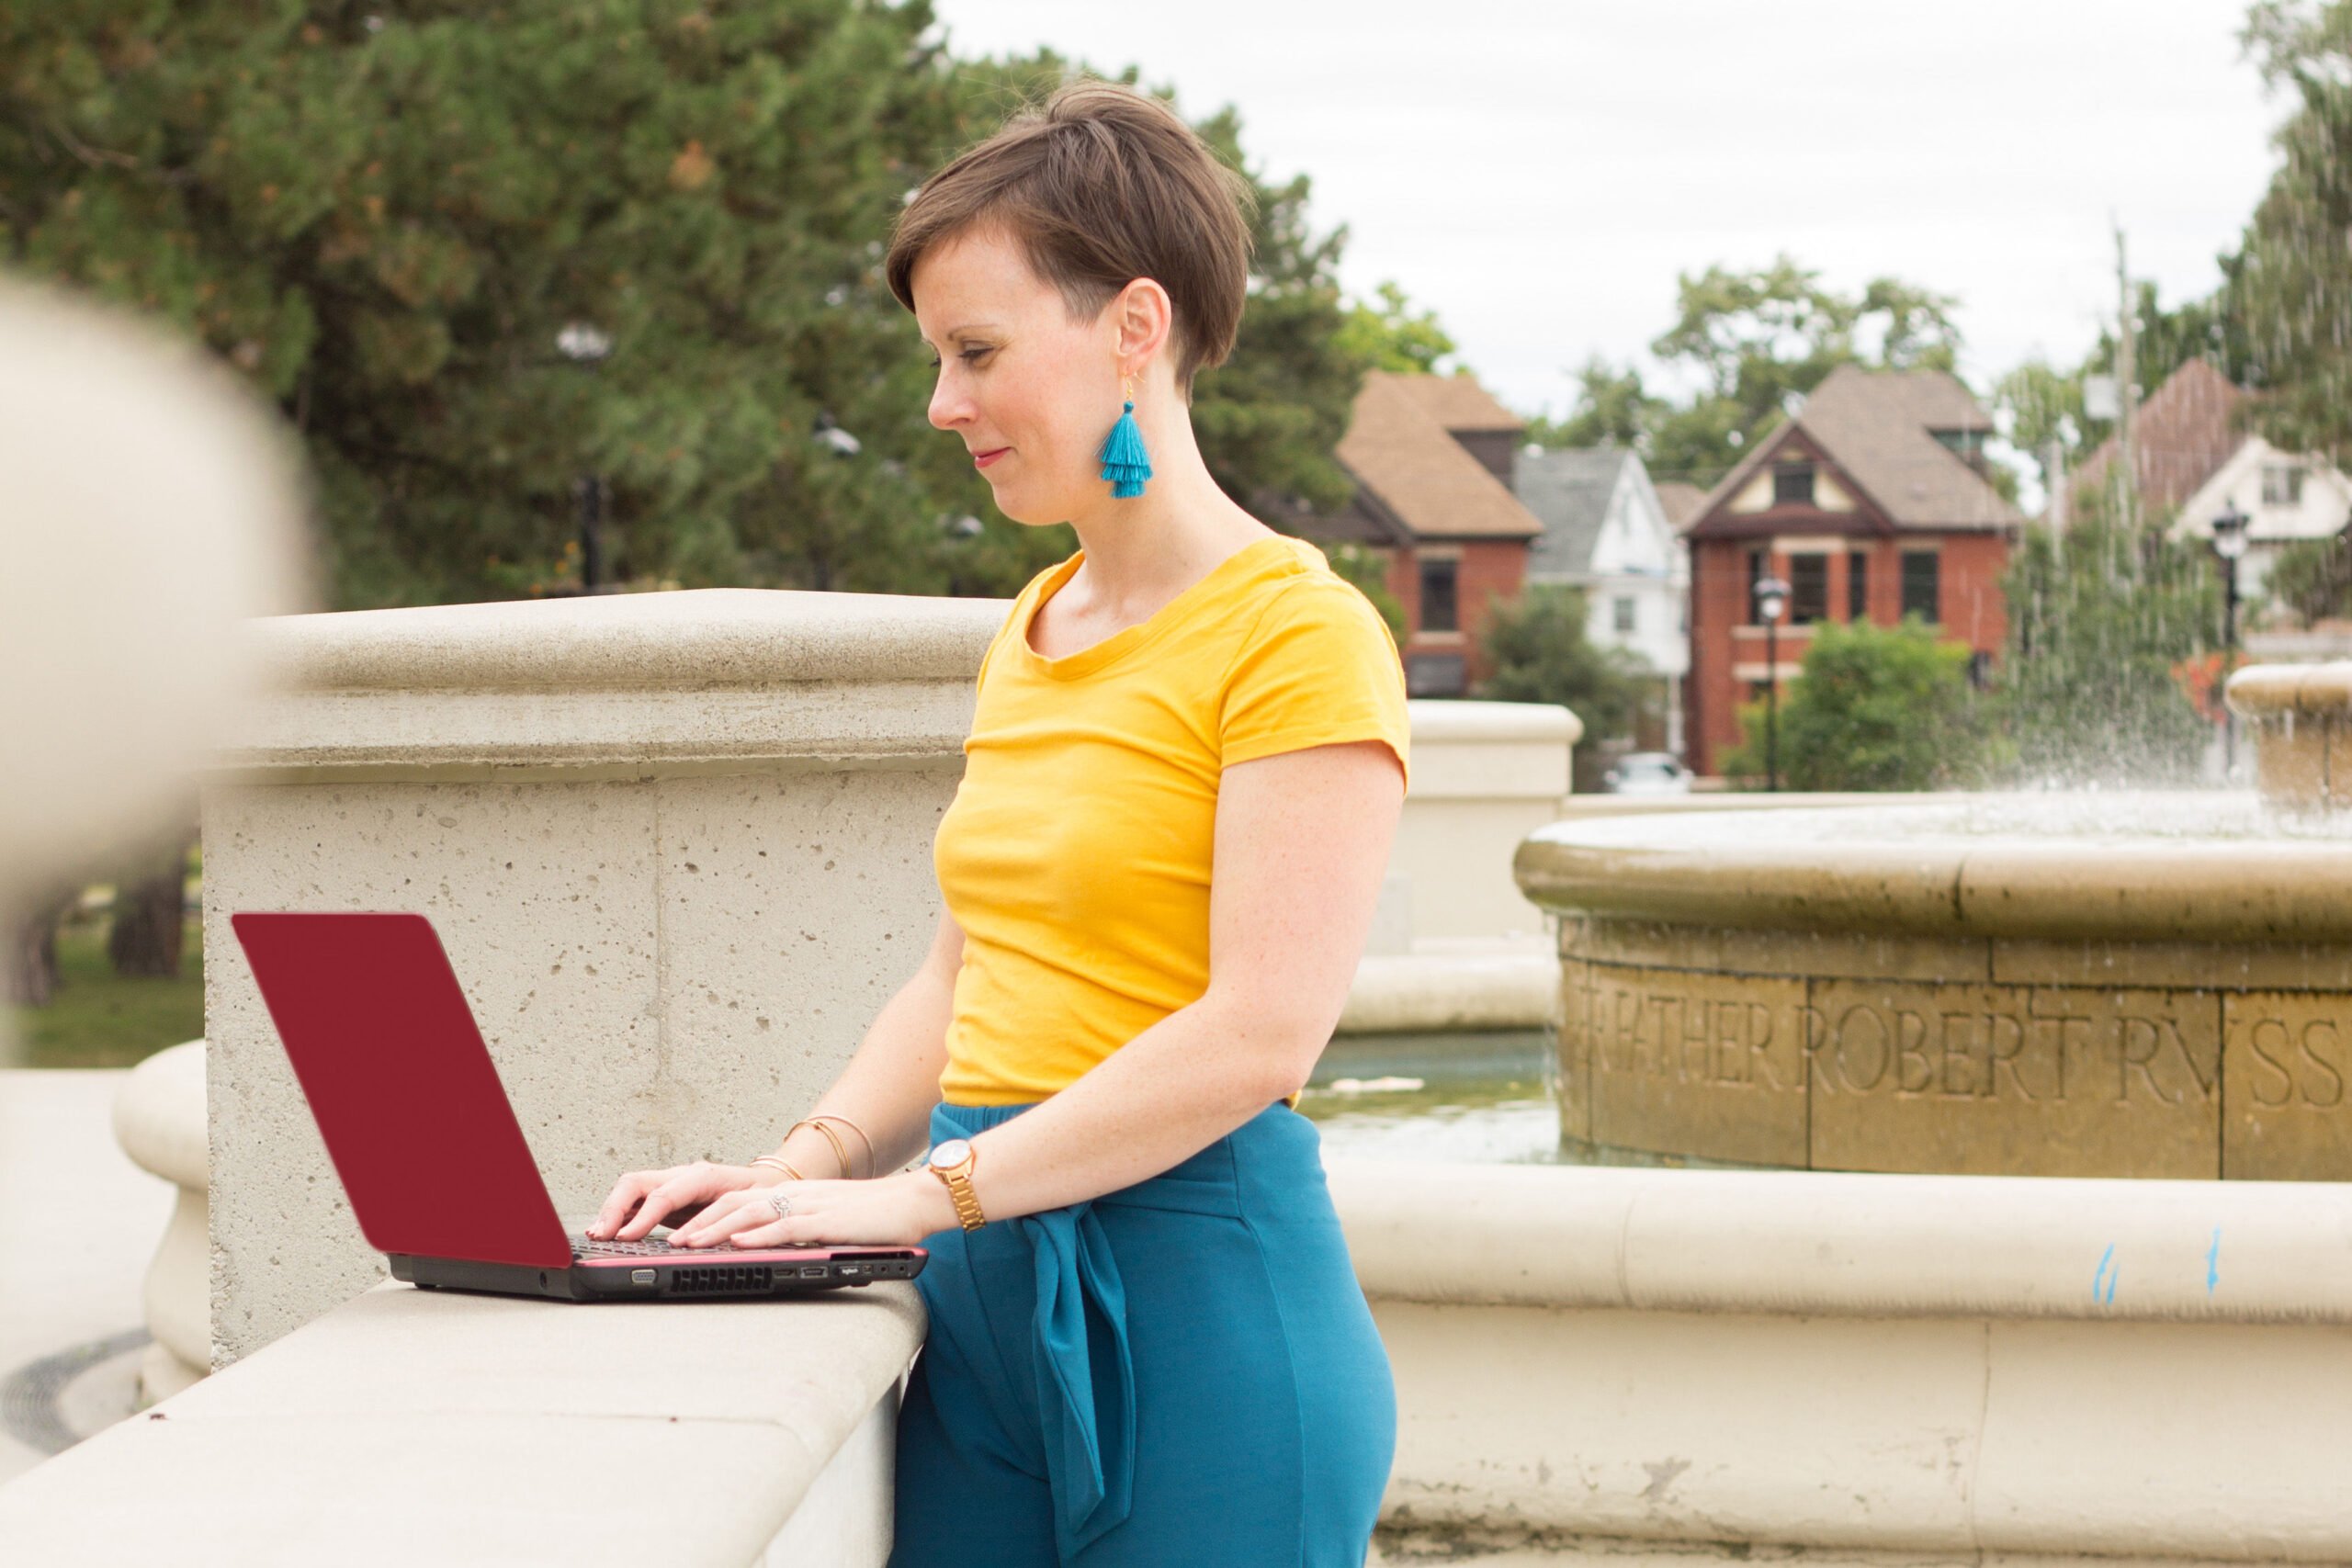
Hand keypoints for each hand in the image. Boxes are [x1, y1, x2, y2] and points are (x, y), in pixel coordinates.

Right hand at [587, 1160, 760, 1241]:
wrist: (763, 1184)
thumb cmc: (758, 1195)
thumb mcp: (750, 1208)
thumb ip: (729, 1222)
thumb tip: (705, 1241)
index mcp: (703, 1176)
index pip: (665, 1195)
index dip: (643, 1216)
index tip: (625, 1237)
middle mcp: (681, 1175)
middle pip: (636, 1183)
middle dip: (614, 1208)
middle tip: (601, 1235)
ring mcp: (670, 1182)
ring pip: (630, 1189)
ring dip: (610, 1211)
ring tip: (596, 1234)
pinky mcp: (664, 1195)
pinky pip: (634, 1200)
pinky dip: (618, 1215)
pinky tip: (607, 1230)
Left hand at [668, 1169, 958, 1250]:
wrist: (914, 1201)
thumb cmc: (874, 1217)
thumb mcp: (825, 1221)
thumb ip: (795, 1229)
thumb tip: (763, 1245)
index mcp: (791, 1194)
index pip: (735, 1200)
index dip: (702, 1214)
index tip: (675, 1231)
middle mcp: (794, 1195)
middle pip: (733, 1203)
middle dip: (697, 1221)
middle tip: (668, 1240)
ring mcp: (809, 1205)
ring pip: (751, 1213)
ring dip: (716, 1229)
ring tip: (690, 1243)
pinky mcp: (828, 1221)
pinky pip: (786, 1227)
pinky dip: (759, 1235)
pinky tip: (738, 1244)